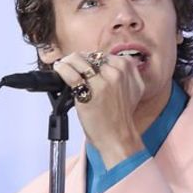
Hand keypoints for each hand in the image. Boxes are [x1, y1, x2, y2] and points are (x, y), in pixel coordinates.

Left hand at [53, 52, 145, 167]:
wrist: (117, 137)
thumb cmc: (120, 117)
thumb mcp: (133, 89)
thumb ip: (125, 73)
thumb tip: (107, 64)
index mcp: (127, 68)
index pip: (103, 55)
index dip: (90, 59)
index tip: (83, 65)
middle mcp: (117, 73)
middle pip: (90, 56)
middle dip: (79, 60)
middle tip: (72, 66)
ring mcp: (103, 82)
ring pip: (79, 61)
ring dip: (68, 62)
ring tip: (63, 66)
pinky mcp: (89, 92)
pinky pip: (70, 73)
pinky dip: (62, 69)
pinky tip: (59, 69)